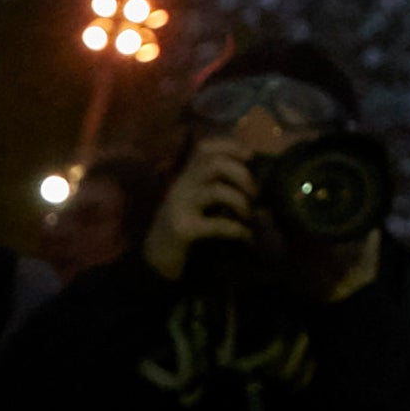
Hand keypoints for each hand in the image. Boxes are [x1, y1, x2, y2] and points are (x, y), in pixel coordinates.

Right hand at [143, 136, 256, 283]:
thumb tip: (255, 185)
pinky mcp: (182, 231)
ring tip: (250, 215)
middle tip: (256, 194)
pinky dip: (237, 229)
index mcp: (185, 180)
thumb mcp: (196, 205)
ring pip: (216, 191)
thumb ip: (215, 190)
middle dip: (242, 175)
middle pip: (214, 164)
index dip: (230, 147)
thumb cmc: (183, 231)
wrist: (153, 263)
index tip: (250, 156)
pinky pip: (216, 224)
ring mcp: (179, 208)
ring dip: (241, 201)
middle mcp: (180, 189)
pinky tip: (246, 236)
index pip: (204, 149)